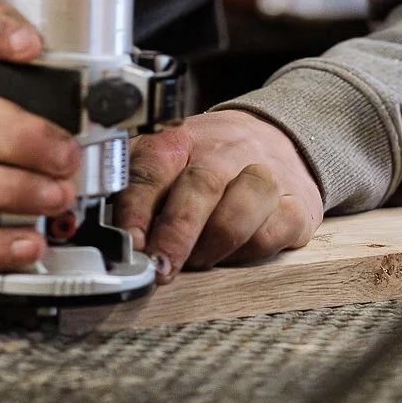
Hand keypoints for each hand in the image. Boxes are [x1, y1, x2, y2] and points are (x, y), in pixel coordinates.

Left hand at [115, 108, 322, 279]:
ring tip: (199, 260)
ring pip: (239, 212)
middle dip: (176, 234)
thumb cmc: (212, 160)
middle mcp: (225, 151)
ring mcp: (264, 175)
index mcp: (182, 139)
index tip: (130, 242)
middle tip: (160, 266)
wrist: (278, 136)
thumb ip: (136, 190)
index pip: (154, 166)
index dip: (138, 206)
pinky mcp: (295, 204)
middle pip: (200, 187)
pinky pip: (272, 234)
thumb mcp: (169, 160)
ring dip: (213, 246)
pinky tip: (235, 252)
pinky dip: (249, 252)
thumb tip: (106, 235)